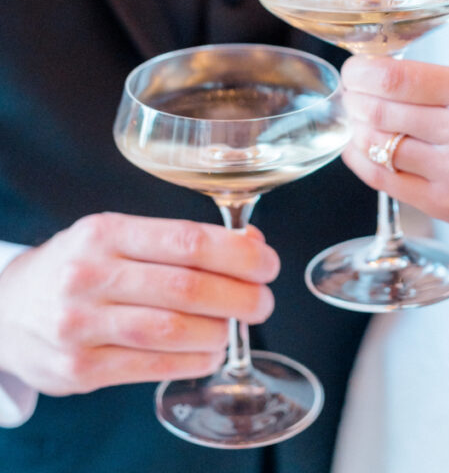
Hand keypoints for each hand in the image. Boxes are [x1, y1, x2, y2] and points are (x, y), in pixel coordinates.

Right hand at [0, 213, 278, 396]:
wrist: (7, 309)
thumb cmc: (78, 265)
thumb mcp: (116, 235)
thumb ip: (177, 240)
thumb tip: (250, 244)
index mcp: (105, 232)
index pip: (186, 240)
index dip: (238, 254)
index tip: (267, 263)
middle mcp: (90, 275)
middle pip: (186, 287)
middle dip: (239, 296)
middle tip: (263, 300)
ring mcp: (81, 325)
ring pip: (172, 331)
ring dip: (219, 332)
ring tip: (235, 327)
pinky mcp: (79, 370)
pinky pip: (152, 366)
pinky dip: (193, 361)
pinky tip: (210, 352)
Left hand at [341, 56, 448, 241]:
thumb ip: (437, 83)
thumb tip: (375, 74)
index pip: (397, 77)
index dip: (362, 73)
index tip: (354, 70)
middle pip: (381, 111)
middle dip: (354, 99)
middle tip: (350, 93)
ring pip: (378, 146)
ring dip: (356, 128)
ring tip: (356, 118)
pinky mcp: (447, 206)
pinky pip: (386, 181)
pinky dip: (362, 161)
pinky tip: (359, 148)